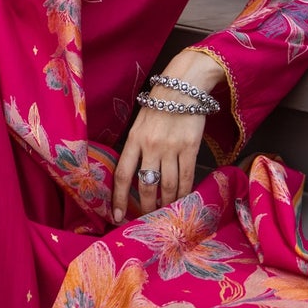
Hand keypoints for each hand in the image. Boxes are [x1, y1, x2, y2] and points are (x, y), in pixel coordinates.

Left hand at [110, 50, 223, 222]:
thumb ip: (135, 147)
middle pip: (146, 185)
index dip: (118, 198)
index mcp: (133, 139)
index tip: (117, 215)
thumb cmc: (159, 105)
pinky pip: (186, 177)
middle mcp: (151, 146)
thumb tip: (132, 176)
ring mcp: (171, 148)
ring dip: (166, 203)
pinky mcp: (190, 148)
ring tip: (165, 213)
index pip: (122, 174)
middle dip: (145, 206)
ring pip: (168, 186)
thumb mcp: (139, 124)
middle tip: (147, 219)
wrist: (183, 87)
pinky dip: (184, 193)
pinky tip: (183, 201)